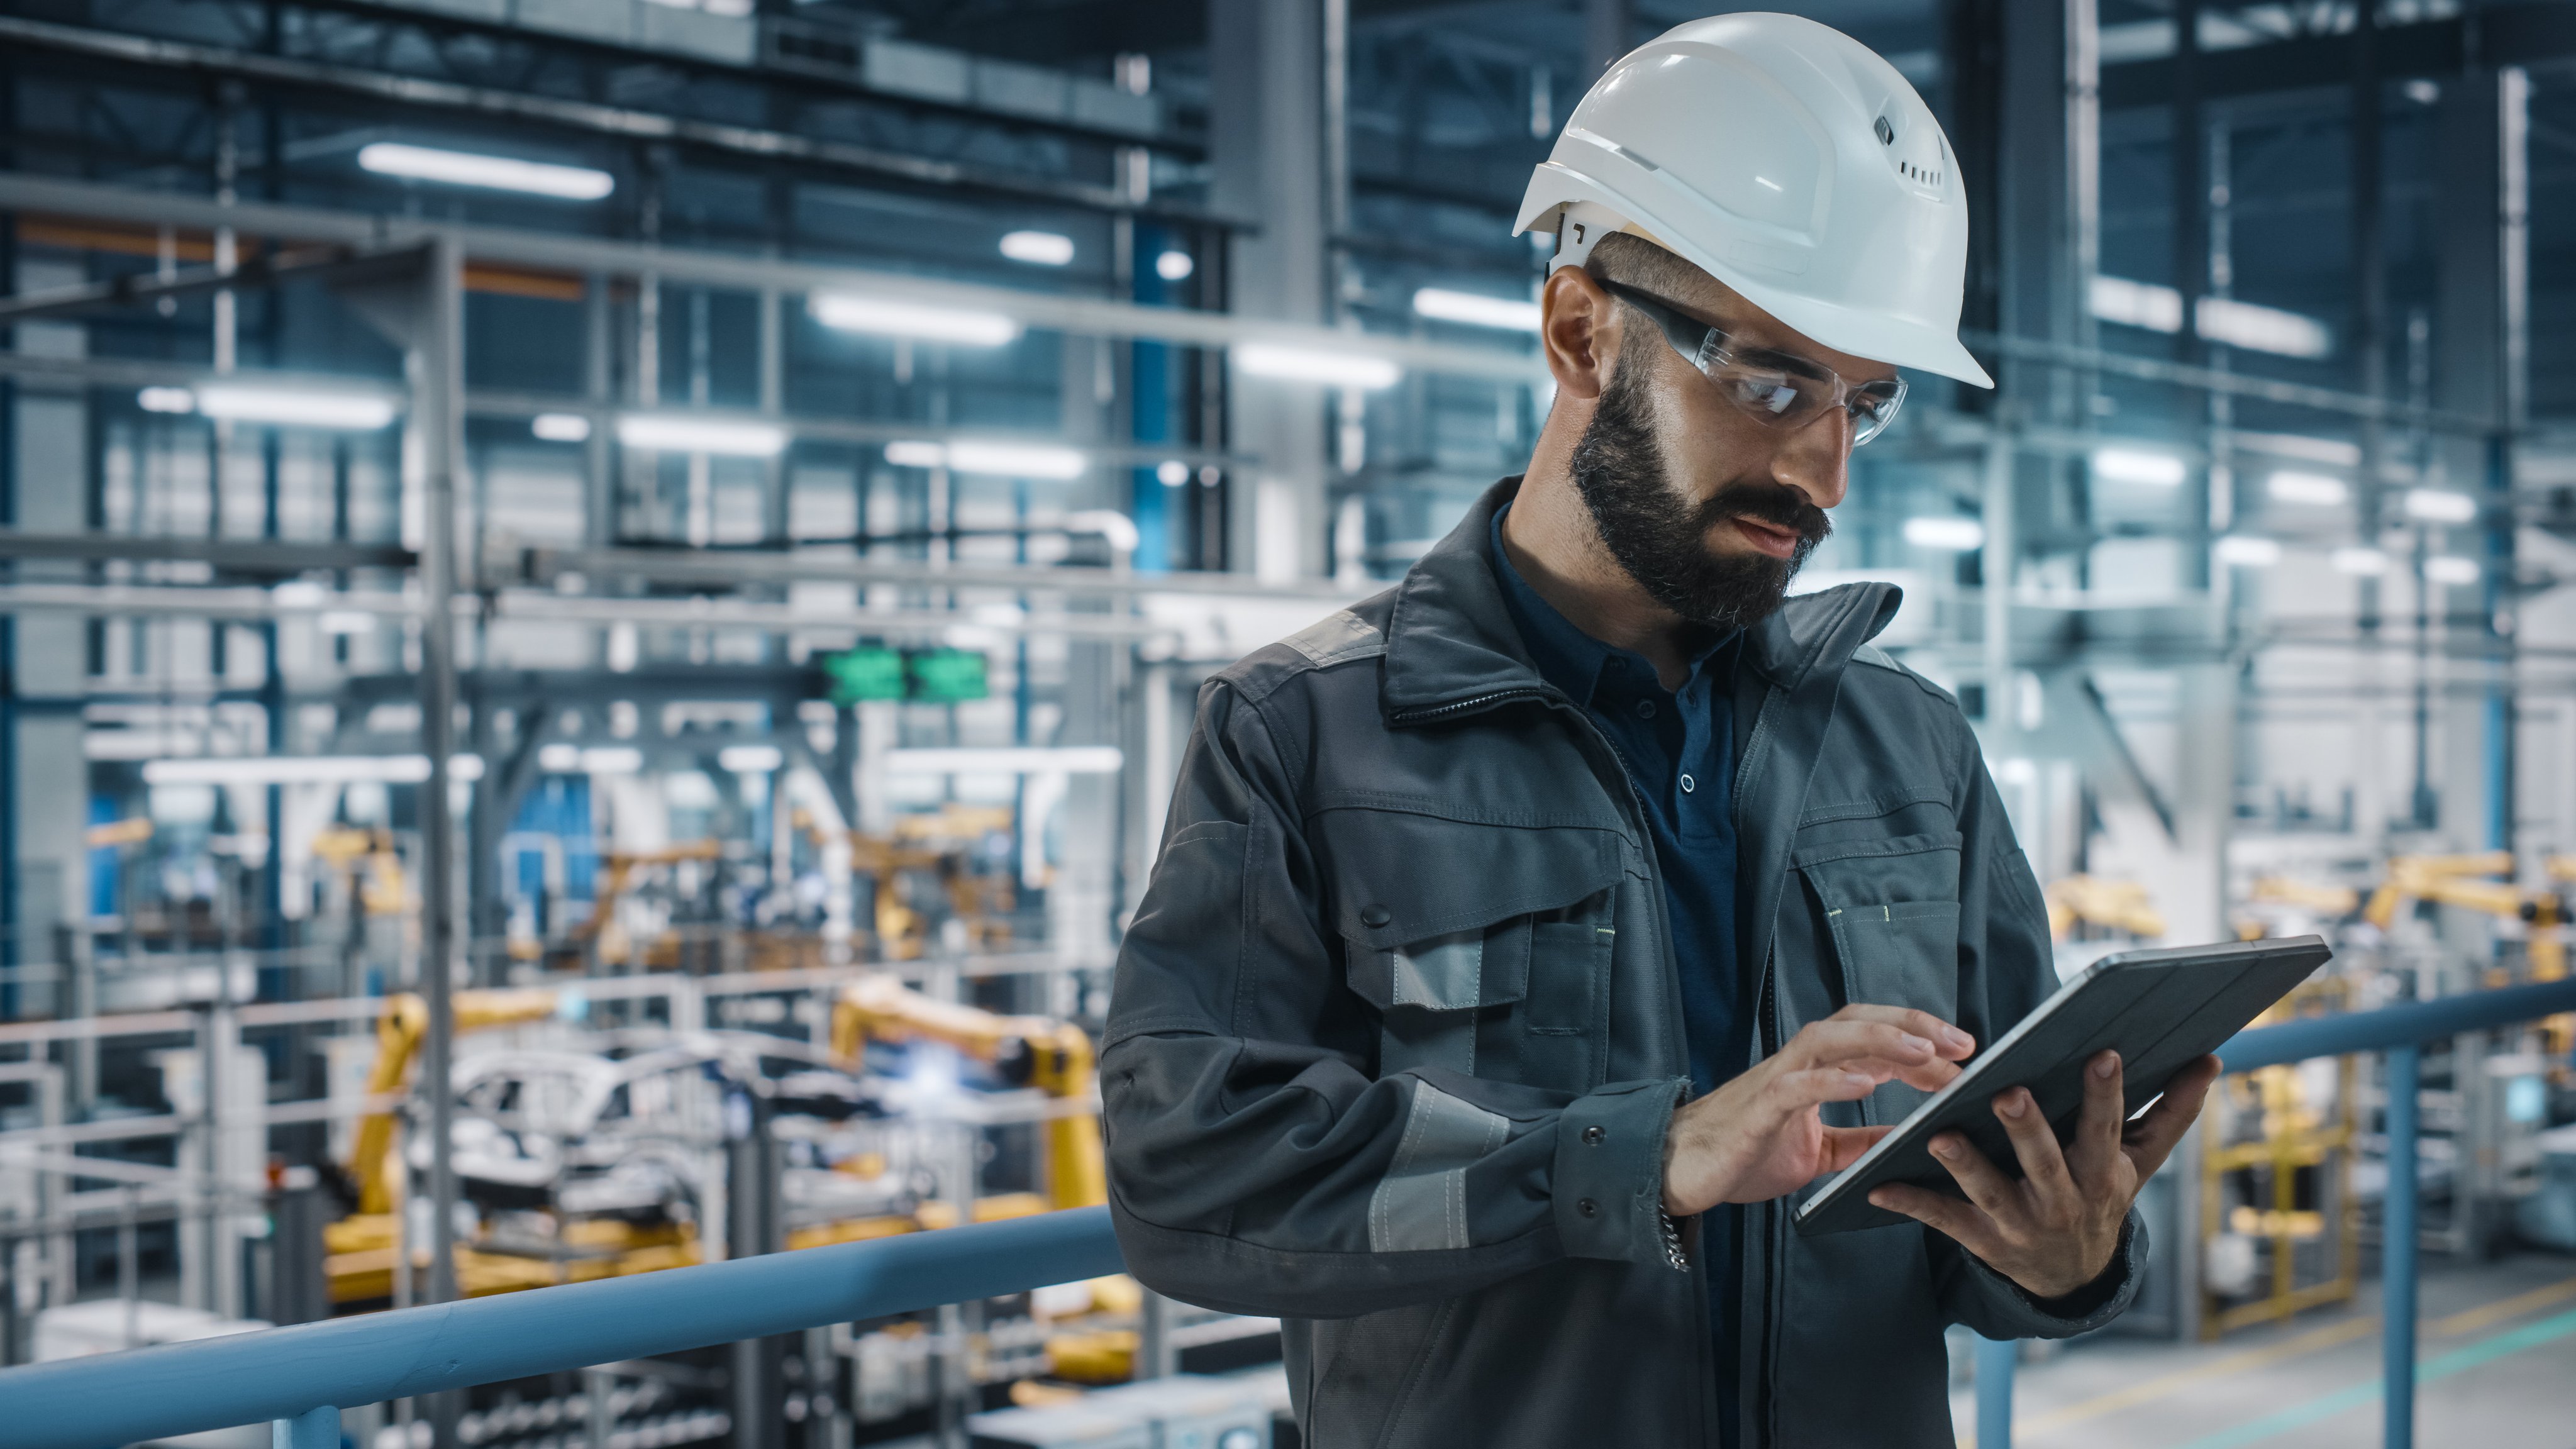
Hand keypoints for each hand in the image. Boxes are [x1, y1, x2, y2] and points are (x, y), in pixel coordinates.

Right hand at [1662, 1005, 1974, 1215]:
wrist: (1680, 1169)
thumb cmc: (1746, 1151)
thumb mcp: (1821, 1152)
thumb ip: (1861, 1140)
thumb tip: (1909, 1139)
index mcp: (1816, 1070)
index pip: (1875, 1038)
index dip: (1921, 1040)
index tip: (1966, 1055)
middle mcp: (1798, 1063)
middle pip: (1858, 1021)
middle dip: (1912, 1026)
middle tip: (1962, 1044)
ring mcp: (1776, 1080)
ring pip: (1829, 1039)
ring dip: (1880, 1040)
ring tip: (1925, 1052)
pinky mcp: (1758, 1108)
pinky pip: (1797, 1085)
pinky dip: (1833, 1080)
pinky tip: (1867, 1083)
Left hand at [1869, 1051, 2221, 1299]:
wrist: (2074, 1277)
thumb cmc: (2102, 1194)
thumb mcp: (2141, 1162)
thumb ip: (2171, 1111)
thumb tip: (2212, 1059)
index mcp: (2102, 1174)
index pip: (2106, 1129)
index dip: (2105, 1094)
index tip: (2102, 1053)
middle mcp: (2063, 1201)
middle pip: (2045, 1161)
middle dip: (2028, 1130)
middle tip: (2008, 1094)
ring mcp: (2020, 1223)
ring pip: (1989, 1191)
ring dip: (1964, 1165)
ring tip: (1937, 1135)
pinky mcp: (1982, 1241)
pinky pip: (1942, 1220)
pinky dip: (1910, 1202)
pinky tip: (1876, 1185)